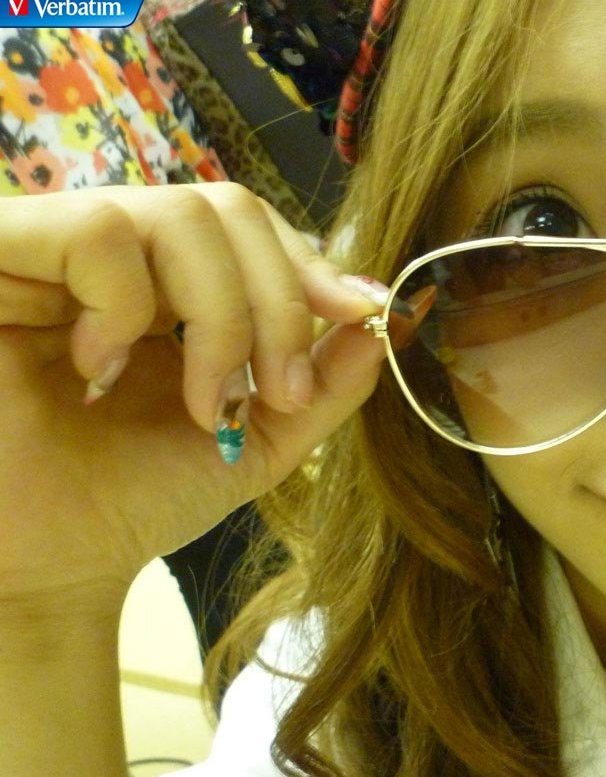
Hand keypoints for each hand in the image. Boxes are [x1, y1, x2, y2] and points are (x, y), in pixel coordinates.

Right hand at [0, 184, 387, 625]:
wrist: (46, 567)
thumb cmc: (135, 502)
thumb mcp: (258, 440)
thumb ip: (322, 382)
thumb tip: (387, 319)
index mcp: (170, 288)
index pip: (251, 225)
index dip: (308, 264)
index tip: (359, 314)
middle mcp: (114, 257)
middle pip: (227, 209)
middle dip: (277, 303)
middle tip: (274, 392)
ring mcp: (52, 252)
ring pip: (176, 214)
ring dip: (218, 318)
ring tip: (202, 403)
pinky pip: (97, 231)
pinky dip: (129, 305)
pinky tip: (102, 372)